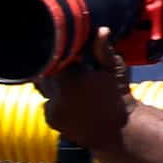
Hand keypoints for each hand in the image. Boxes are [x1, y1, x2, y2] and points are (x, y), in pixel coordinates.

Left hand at [36, 26, 132, 148]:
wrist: (118, 131)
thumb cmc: (118, 98)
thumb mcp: (114, 71)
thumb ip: (104, 50)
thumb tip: (101, 30)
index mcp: (70, 79)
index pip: (53, 56)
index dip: (59, 51)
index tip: (66, 48)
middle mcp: (56, 95)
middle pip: (45, 71)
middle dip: (55, 66)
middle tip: (70, 67)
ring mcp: (52, 108)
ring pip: (43, 86)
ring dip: (53, 82)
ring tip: (72, 84)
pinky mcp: (50, 119)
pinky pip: (46, 101)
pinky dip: (54, 98)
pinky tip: (69, 99)